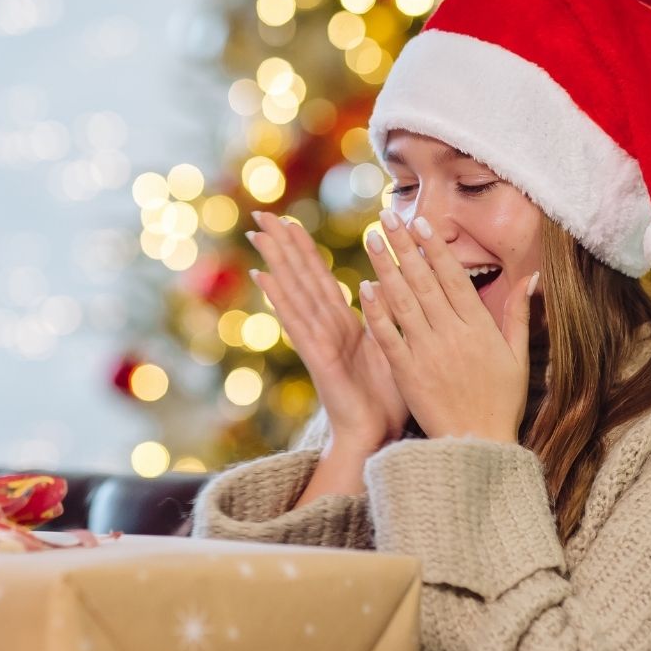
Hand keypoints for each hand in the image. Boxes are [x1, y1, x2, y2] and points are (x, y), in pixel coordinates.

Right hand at [245, 210, 408, 458]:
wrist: (376, 437)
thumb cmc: (384, 399)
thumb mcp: (391, 346)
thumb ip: (384, 316)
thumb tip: (384, 285)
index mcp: (344, 324)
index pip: (321, 277)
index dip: (304, 249)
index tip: (289, 221)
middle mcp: (325, 328)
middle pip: (301, 277)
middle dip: (283, 245)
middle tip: (261, 213)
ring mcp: (318, 341)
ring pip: (295, 292)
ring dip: (277, 262)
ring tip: (259, 234)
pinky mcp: (317, 357)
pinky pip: (297, 322)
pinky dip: (280, 299)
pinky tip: (264, 277)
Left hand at [359, 209, 535, 444]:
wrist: (477, 446)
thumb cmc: (501, 402)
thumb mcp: (519, 358)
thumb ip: (519, 315)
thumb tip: (533, 278)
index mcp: (480, 328)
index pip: (454, 278)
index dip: (436, 248)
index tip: (421, 223)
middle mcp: (453, 335)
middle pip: (424, 281)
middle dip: (404, 246)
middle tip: (387, 218)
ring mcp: (428, 353)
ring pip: (404, 301)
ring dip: (386, 267)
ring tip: (373, 239)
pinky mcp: (407, 373)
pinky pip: (388, 336)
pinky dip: (377, 311)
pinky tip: (365, 287)